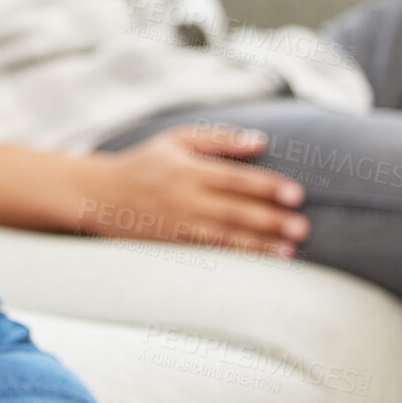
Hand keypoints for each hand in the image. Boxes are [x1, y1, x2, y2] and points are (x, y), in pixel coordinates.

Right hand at [74, 124, 309, 257]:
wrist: (98, 194)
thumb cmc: (143, 163)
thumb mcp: (176, 140)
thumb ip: (218, 140)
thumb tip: (260, 141)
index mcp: (187, 168)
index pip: (234, 178)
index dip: (266, 187)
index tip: (296, 195)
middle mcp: (183, 197)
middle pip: (233, 210)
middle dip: (270, 219)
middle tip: (302, 227)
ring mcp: (176, 224)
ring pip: (224, 236)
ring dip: (258, 245)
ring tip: (289, 250)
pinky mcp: (170, 245)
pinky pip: (208, 252)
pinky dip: (236, 258)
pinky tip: (259, 262)